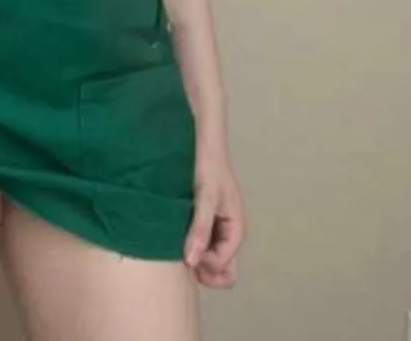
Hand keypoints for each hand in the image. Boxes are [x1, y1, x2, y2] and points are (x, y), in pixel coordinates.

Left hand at [183, 143, 245, 287]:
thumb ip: (200, 229)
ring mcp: (217, 228)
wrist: (203, 139)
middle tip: (181, 255)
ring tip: (175, 242)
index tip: (186, 250)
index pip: (224, 267)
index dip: (205, 265)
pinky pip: (201, 243)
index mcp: (236, 230)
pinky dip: (190, 244)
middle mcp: (229, 233)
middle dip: (203, 270)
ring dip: (195, 256)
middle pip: (221, 269)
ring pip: (209, 258)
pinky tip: (174, 233)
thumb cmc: (208, 165)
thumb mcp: (205, 196)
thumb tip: (192, 262)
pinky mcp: (205, 220)